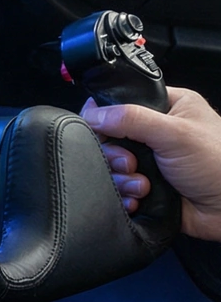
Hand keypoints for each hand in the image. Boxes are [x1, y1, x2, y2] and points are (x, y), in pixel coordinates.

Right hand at [82, 87, 220, 239]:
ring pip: (112, 166)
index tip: (103, 132)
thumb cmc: (219, 165)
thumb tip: (93, 114)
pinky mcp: (146, 185)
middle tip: (132, 163)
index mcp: (168, 107)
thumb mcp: (175, 133)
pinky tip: (140, 198)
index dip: (104, 117)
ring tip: (143, 186)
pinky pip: (119, 188)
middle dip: (115, 156)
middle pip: (110, 138)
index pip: (121, 103)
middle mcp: (157, 132)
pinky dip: (125, 195)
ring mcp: (151, 161)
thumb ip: (132, 119)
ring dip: (122, 179)